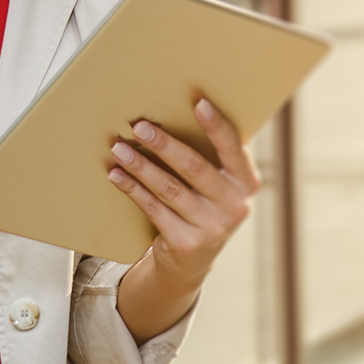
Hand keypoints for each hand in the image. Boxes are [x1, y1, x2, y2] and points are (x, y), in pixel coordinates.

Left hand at [108, 98, 260, 286]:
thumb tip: (176, 111)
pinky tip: (117, 175)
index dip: (216, 125)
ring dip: (141, 166)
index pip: (233, 148)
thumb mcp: (219, 183)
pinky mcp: (185, 243)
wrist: (193, 260)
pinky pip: (153, 209)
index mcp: (247, 182)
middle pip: (195, 168)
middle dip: (164, 145)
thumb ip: (212, 156)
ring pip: (169, 189)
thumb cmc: (204, 203)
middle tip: (140, 126)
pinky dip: (132, 189)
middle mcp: (235, 206)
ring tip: (120, 148)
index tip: (198, 102)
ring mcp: (211, 227)